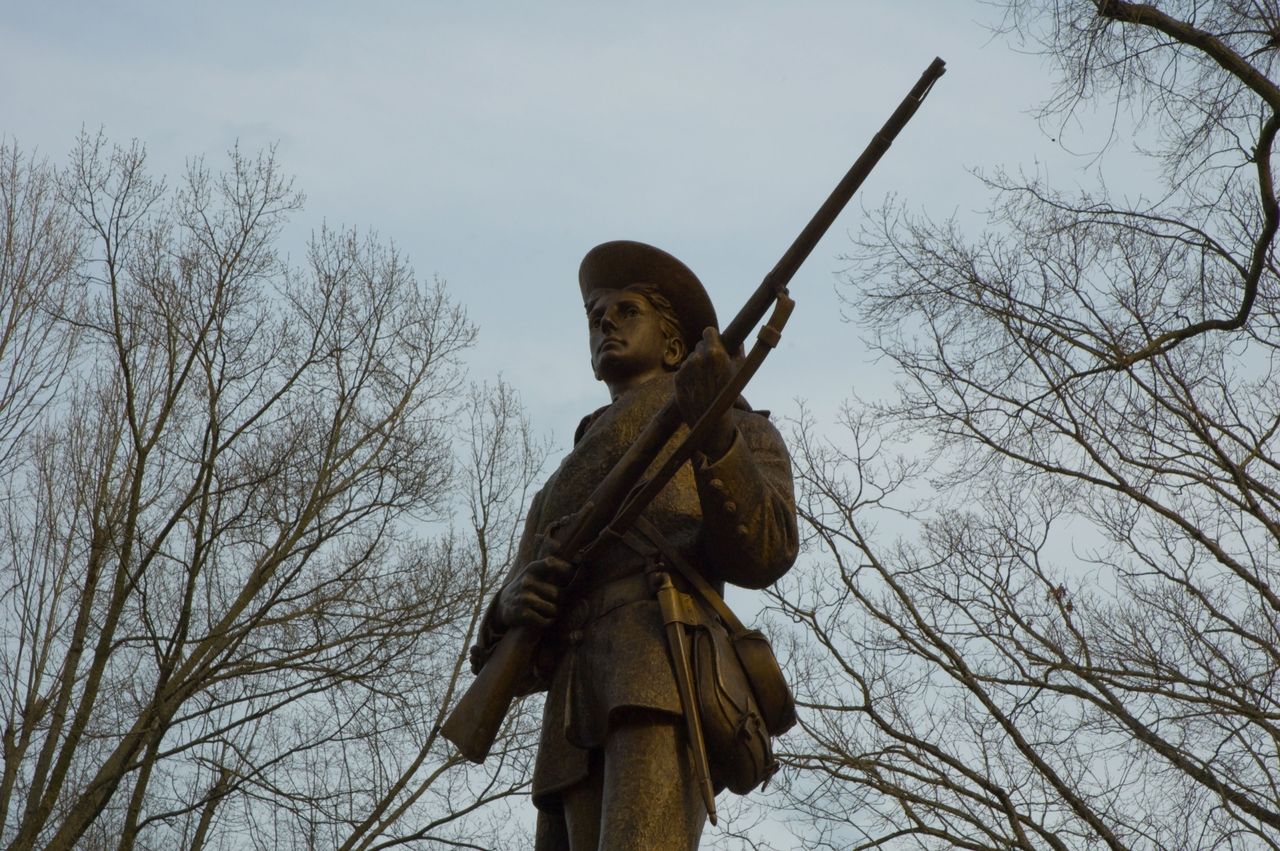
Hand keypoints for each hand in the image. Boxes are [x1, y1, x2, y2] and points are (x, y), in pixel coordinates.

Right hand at [497, 538, 573, 627]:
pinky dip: (547, 622)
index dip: (563, 568)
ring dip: (553, 613)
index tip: (572, 572)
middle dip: (559, 600)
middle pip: (556, 593)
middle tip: (556, 602)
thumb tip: (558, 544)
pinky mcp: (522, 613)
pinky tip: (546, 620)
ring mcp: (523, 598)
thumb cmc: (525, 586)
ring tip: (549, 611)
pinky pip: (545, 620)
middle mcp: (526, 582)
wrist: (503, 604)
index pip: (549, 563)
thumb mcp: (532, 572)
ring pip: (552, 608)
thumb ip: (546, 561)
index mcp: (531, 569)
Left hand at [675, 327, 735, 458]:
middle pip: (699, 345)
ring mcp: (686, 368)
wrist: (710, 421)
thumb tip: (737, 340)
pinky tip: (697, 387)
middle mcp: (698, 358)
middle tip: (712, 366)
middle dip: (705, 352)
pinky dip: (689, 376)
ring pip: (691, 358)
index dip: (712, 338)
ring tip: (705, 381)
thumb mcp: (739, 372)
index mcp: (715, 353)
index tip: (714, 343)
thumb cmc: (728, 396)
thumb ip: (737, 351)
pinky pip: (684, 370)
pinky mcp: (677, 378)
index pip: (708, 331)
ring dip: (696, 365)